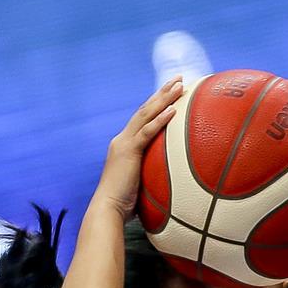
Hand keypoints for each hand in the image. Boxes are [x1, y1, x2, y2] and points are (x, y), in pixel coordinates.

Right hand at [93, 76, 182, 218]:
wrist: (108, 209)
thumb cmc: (124, 204)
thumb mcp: (141, 185)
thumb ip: (152, 176)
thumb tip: (171, 182)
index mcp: (125, 146)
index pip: (143, 120)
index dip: (157, 105)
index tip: (172, 93)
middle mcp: (123, 139)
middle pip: (145, 110)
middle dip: (162, 93)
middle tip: (179, 78)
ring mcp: (124, 143)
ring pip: (146, 114)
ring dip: (164, 98)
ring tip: (179, 84)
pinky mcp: (128, 151)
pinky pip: (147, 132)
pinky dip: (160, 120)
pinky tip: (173, 109)